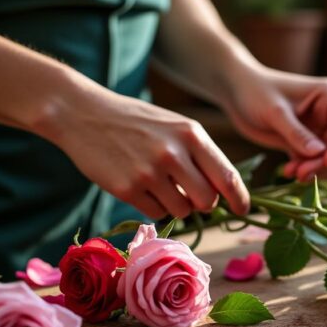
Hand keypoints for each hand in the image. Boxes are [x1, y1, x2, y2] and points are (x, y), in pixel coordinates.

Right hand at [40, 88, 249, 218]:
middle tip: (191, 195)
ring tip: (160, 184)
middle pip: (208, 200)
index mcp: (192, 134)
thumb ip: (200, 155)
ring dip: (177, 206)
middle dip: (203, 203)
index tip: (243, 210)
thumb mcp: (175, 127)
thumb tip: (224, 193)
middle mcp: (174, 153)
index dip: (239, 198)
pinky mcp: (127, 189)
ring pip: (183, 210)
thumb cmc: (137, 122)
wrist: (82, 113)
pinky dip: (154, 207)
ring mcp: (150, 172)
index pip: (227, 176)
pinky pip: (156, 213)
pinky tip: (141, 186)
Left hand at [221, 67, 326, 181]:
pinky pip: (315, 163)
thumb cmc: (254, 91)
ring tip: (294, 173)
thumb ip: (297, 133)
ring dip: (318, 170)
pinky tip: (288, 171)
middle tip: (304, 173)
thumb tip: (320, 154)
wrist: (235, 92)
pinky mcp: (305, 143)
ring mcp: (318, 130)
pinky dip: (306, 170)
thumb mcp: (275, 112)